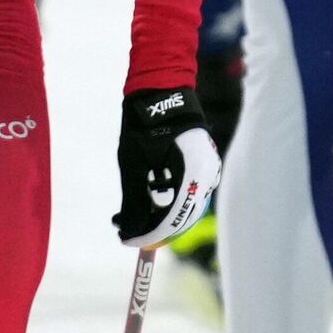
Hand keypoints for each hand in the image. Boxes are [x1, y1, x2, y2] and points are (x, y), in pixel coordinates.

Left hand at [114, 86, 221, 247]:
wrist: (161, 91)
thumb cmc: (144, 124)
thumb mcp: (133, 163)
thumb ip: (133, 199)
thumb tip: (128, 231)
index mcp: (194, 175)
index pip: (173, 218)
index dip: (148, 235)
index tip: (126, 241)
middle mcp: (207, 177)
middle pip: (181, 217)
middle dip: (151, 227)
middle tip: (124, 231)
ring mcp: (208, 171)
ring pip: (183, 206)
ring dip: (156, 214)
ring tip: (126, 215)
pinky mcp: (202, 167)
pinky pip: (186, 192)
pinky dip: (164, 199)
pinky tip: (143, 197)